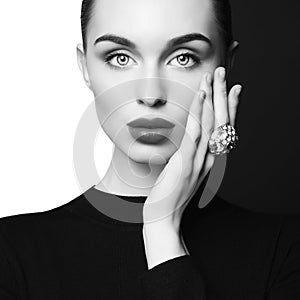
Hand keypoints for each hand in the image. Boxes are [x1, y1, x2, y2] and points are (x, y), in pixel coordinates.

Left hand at [143, 66, 241, 230]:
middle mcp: (210, 160)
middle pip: (221, 122)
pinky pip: (195, 133)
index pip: (224, 130)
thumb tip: (187, 143)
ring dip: (212, 98)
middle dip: (223, 95)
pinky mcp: (186, 162)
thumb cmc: (171, 195)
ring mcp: (199, 161)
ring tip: (212, 77)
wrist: (163, 218)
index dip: (230, 108)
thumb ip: (189, 157)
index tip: (233, 89)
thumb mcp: (184, 173)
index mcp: (210, 161)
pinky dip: (199, 113)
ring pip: (211, 124)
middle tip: (223, 73)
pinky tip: (200, 96)